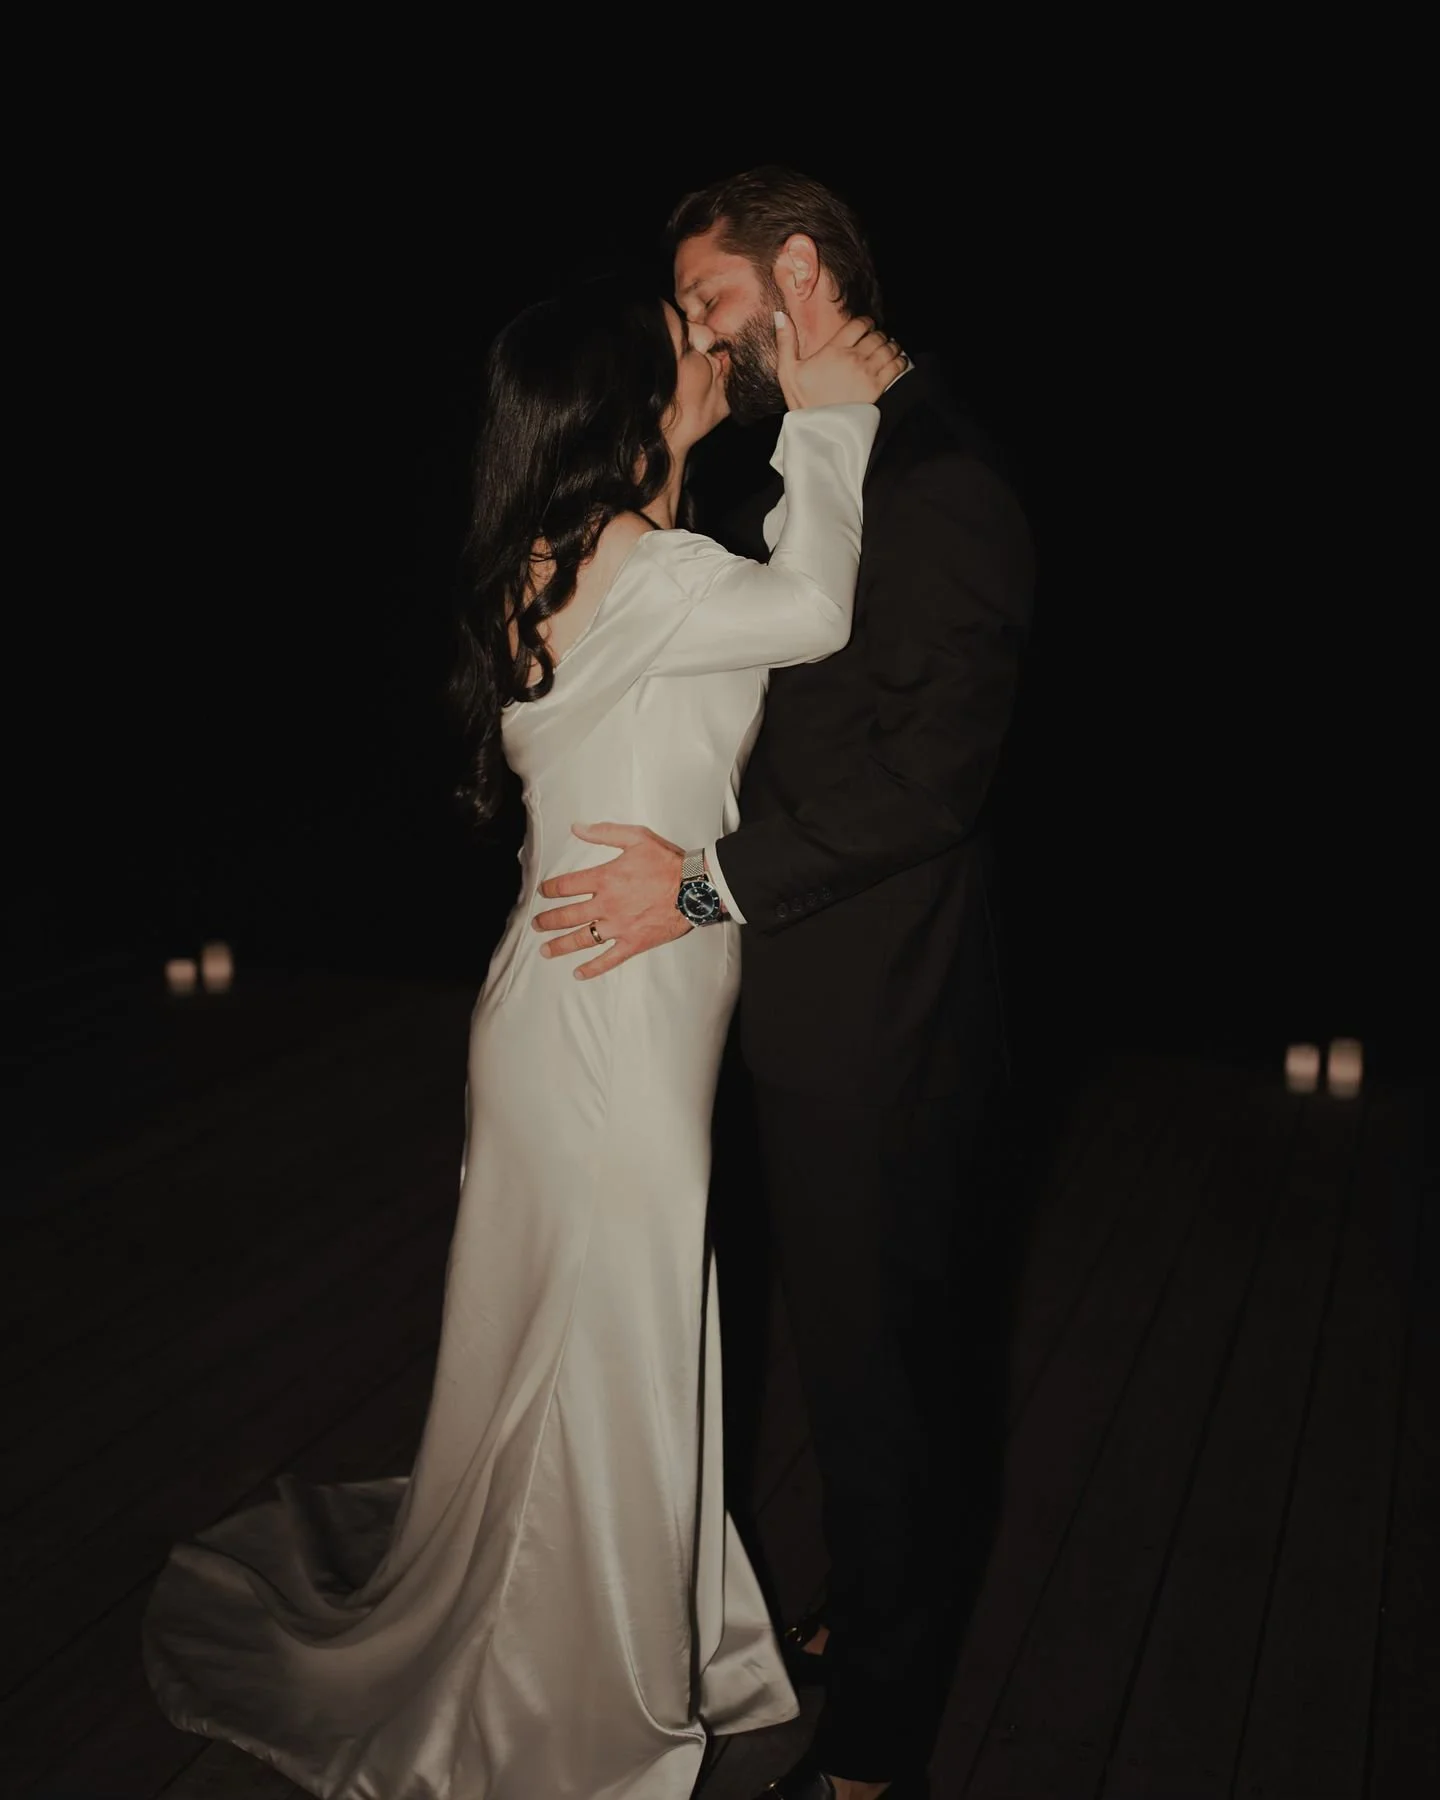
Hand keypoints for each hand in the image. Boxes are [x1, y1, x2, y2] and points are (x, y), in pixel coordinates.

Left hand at [532, 823, 691, 978]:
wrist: (695, 887)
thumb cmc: (668, 862)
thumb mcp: (636, 837)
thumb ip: (604, 833)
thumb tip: (577, 828)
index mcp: (605, 879)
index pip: (566, 886)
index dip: (550, 889)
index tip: (542, 893)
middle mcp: (606, 905)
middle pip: (567, 915)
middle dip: (548, 921)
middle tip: (536, 925)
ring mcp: (618, 927)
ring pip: (582, 939)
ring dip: (560, 945)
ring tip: (545, 950)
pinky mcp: (633, 943)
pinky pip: (608, 959)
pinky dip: (593, 968)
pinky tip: (579, 973)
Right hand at [775, 311, 908, 410]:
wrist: (818, 430)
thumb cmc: (802, 402)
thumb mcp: (787, 371)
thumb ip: (785, 341)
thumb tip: (780, 314)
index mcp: (833, 350)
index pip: (859, 324)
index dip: (865, 322)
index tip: (866, 326)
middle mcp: (853, 358)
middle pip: (876, 335)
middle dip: (879, 334)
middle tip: (878, 339)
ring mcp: (867, 373)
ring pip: (888, 348)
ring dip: (891, 346)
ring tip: (889, 348)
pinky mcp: (878, 388)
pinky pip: (896, 366)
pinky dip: (900, 360)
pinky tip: (897, 361)